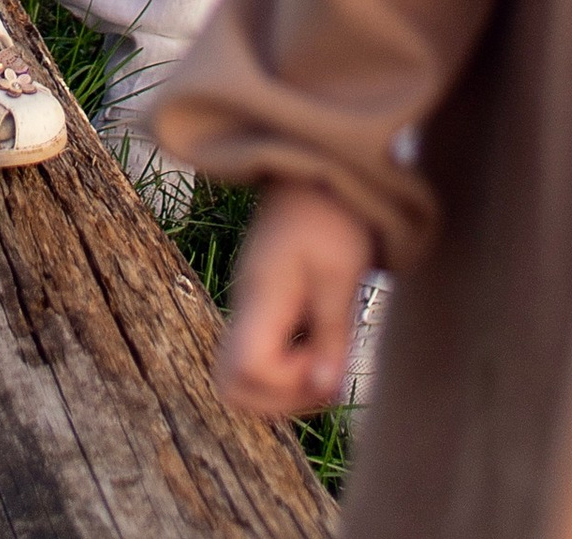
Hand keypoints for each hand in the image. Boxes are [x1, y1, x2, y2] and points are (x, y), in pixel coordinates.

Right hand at [214, 183, 374, 418]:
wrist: (316, 171)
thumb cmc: (331, 216)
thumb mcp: (341, 274)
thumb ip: (331, 335)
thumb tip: (325, 388)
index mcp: (261, 297)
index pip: (246, 369)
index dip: (285, 384)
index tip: (321, 360)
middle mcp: (246, 307)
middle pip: (231, 383)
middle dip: (277, 400)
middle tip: (320, 377)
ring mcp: (250, 307)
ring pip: (242, 374)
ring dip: (283, 387)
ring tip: (324, 362)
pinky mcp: (262, 306)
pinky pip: (260, 356)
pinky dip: (286, 369)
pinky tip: (319, 348)